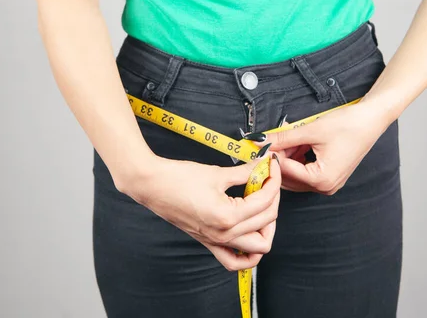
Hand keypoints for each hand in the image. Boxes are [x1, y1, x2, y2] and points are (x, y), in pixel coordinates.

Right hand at [114, 155, 280, 270]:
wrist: (152, 186)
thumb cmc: (179, 178)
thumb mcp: (217, 173)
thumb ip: (245, 172)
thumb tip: (263, 165)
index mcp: (227, 217)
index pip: (265, 200)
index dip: (273, 179)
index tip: (272, 166)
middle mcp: (224, 234)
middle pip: (267, 221)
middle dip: (274, 198)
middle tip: (268, 180)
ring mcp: (216, 241)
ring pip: (258, 247)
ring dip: (267, 227)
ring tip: (263, 206)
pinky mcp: (209, 242)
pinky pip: (235, 260)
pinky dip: (249, 253)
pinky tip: (251, 232)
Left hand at [254, 99, 392, 194]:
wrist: (371, 120)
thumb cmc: (347, 125)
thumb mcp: (310, 130)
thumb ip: (283, 137)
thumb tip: (260, 140)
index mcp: (321, 180)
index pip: (285, 171)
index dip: (271, 156)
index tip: (259, 144)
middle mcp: (325, 187)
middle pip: (289, 178)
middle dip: (279, 158)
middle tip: (271, 139)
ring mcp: (329, 184)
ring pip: (296, 175)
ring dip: (288, 157)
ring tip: (289, 136)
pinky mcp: (330, 177)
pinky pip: (306, 172)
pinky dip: (298, 158)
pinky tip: (299, 142)